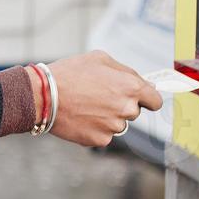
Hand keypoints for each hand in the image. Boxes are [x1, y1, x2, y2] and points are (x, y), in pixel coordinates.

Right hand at [41, 49, 162, 147]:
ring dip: (107, 117)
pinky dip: (94, 128)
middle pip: (134, 112)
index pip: (155, 101)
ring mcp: (114, 127)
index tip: (140, 98)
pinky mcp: (100, 140)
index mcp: (131, 87)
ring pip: (118, 124)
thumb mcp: (99, 59)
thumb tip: (145, 84)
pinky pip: (103, 135)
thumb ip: (127, 72)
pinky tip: (80, 116)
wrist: (43, 95)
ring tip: (85, 105)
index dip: (147, 98)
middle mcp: (126, 109)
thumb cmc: (69, 73)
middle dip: (121, 105)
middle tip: (98, 96)